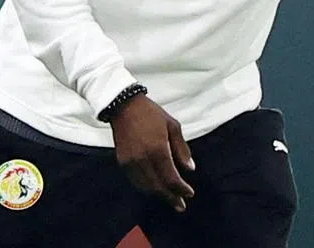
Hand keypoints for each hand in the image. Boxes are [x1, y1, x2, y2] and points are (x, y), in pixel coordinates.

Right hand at [110, 94, 195, 211]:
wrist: (124, 107)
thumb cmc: (152, 114)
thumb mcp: (173, 126)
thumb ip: (182, 149)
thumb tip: (190, 168)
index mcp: (158, 149)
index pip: (171, 177)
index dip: (181, 188)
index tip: (189, 194)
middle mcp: (143, 159)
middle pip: (158, 186)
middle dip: (171, 197)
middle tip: (181, 205)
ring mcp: (130, 162)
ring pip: (146, 186)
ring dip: (159, 195)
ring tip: (170, 199)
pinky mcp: (122, 162)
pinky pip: (136, 181)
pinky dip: (147, 188)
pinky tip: (155, 189)